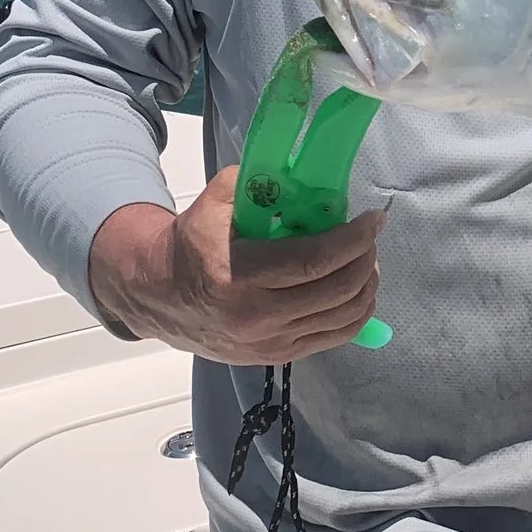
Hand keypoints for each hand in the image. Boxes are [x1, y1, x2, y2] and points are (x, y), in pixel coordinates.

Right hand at [87, 166, 384, 365]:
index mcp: (238, 276)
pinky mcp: (275, 357)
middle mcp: (255, 317)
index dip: (353, 240)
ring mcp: (268, 343)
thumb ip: (259, 182)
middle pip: (336, 290)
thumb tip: (307, 175)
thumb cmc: (193, 242)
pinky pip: (333, 338)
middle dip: (366, 258)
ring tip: (366, 259)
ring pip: (342, 318)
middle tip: (370, 236)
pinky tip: (358, 289)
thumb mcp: (217, 201)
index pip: (314, 261)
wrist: (158, 295)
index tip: (373, 219)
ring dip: (366, 285)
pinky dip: (356, 313)